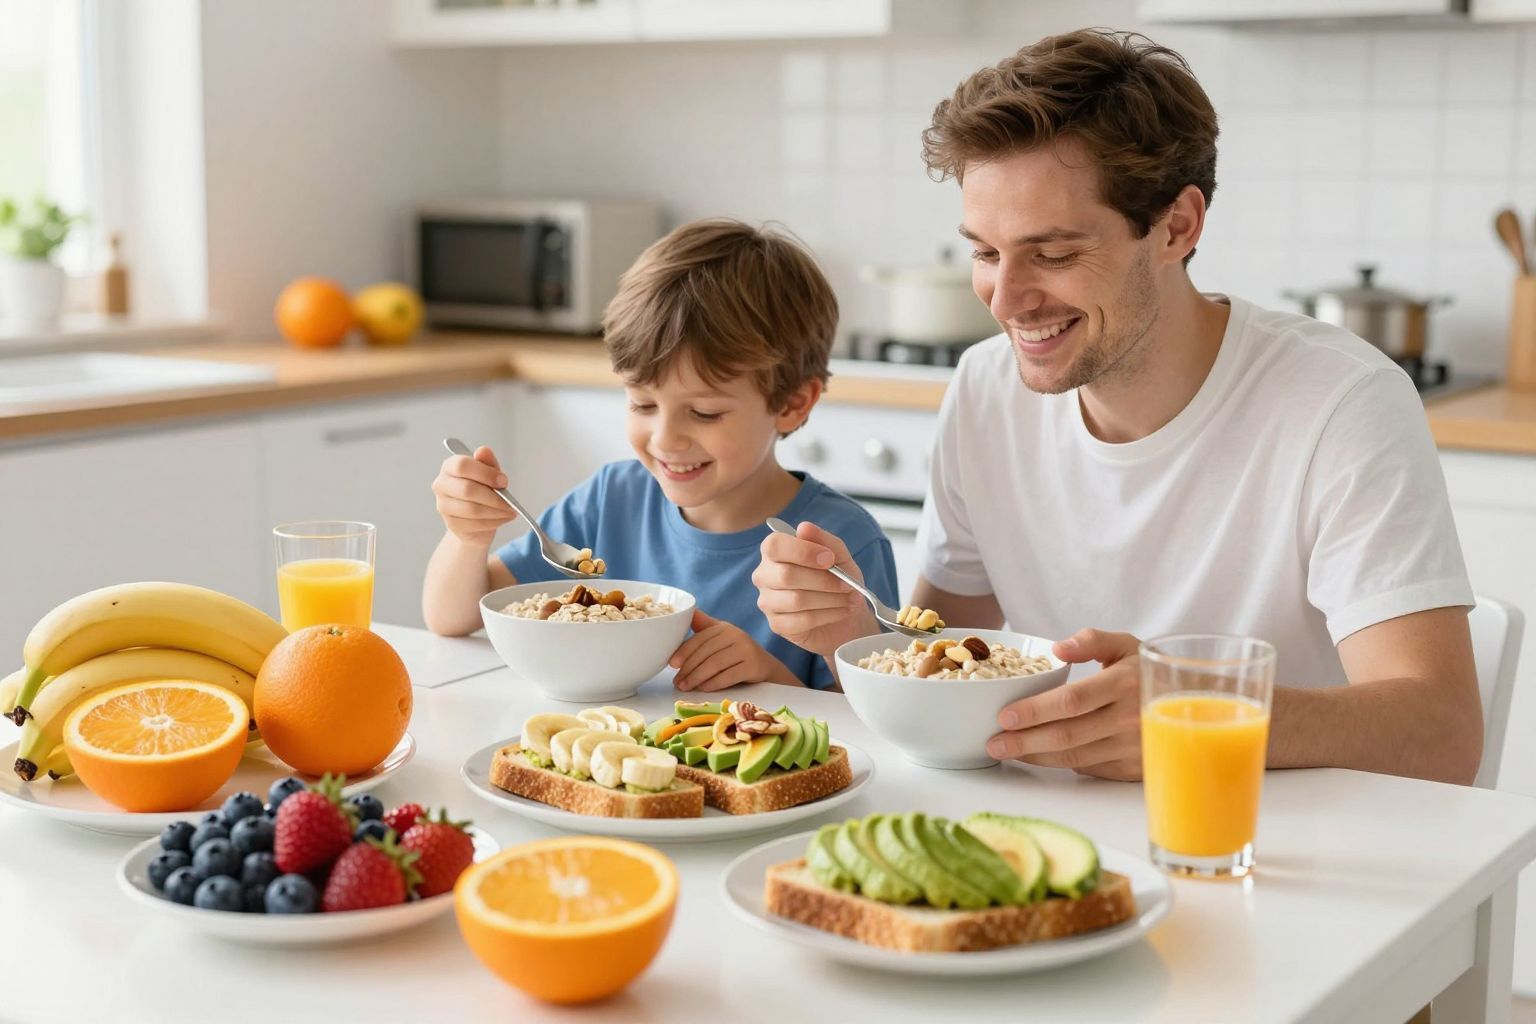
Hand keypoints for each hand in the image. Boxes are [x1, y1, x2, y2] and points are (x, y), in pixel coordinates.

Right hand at [431, 445, 516, 544]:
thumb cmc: (482, 490)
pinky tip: (502, 518)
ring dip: (496, 511)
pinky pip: (475, 524)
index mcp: (449, 467)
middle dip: (494, 496)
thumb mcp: (489, 473)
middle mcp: (441, 485)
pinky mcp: (451, 524)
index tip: (503, 481)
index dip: (485, 473)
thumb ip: (488, 463)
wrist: (474, 518)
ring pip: (473, 509)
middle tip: (510, 501)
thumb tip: (483, 451)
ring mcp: (444, 506)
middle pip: (467, 490)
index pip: (462, 465)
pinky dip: (494, 522)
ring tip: (510, 511)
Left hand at [670, 610, 771, 691]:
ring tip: (686, 687)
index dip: (684, 651)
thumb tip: (688, 611)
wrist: (765, 667)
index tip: (672, 664)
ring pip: (715, 664)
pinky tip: (703, 688)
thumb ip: (704, 627)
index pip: (700, 638)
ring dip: (697, 678)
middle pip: (706, 653)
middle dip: (688, 669)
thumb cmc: (737, 654)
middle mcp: (736, 635)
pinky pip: (729, 676)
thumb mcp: (720, 638)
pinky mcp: (754, 666)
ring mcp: (746, 650)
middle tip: (677, 682)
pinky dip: (713, 683)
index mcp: (723, 627)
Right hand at [752, 521, 877, 657]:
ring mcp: (767, 602)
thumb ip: (825, 541)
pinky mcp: (777, 625)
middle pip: (786, 575)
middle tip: (847, 584)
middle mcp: (764, 575)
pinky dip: (828, 615)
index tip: (829, 559)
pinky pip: (801, 620)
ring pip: (796, 600)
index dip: (803, 551)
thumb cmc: (839, 581)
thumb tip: (804, 527)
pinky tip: (841, 611)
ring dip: (830, 599)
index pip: (775, 545)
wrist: (847, 616)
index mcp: (775, 551)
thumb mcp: (840, 557)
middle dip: (823, 580)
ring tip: (849, 598)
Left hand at [986, 629, 1143, 780]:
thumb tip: (1058, 648)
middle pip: (1067, 735)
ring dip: (1036, 757)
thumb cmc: (1149, 672)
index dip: (1035, 710)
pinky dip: (1060, 763)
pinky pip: (1089, 768)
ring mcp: (1133, 748)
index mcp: (1124, 683)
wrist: (1197, 707)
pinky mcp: (1133, 769)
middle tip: (993, 742)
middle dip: (1024, 741)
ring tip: (1006, 752)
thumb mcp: (1127, 645)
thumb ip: (1092, 640)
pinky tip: (1038, 756)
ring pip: (1075, 758)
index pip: (1072, 701)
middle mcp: (1130, 719)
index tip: (1004, 715)